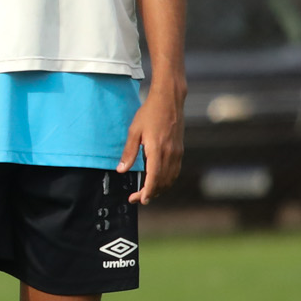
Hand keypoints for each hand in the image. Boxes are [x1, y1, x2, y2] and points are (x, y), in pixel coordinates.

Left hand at [118, 83, 185, 204]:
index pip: (154, 178)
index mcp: (157, 149)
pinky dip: (167, 181)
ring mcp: (177, 153)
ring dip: (159, 189)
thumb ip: (129, 152)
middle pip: (162, 182)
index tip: (139, 199)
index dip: (147, 192)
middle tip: (136, 198)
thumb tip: (121, 170)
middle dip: (150, 194)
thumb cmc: (150, 113)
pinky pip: (175, 171)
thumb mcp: (134, 131)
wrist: (169, 100)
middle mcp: (170, 153)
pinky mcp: (180, 150)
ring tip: (146, 193)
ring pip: (170, 179)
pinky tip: (158, 182)